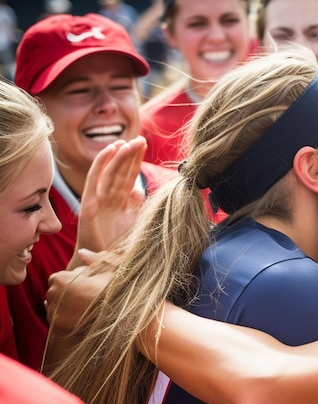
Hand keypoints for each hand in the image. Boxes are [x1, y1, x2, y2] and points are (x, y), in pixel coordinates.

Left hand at [45, 251, 115, 329]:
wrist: (116, 316)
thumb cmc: (113, 290)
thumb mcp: (110, 268)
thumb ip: (94, 258)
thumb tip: (81, 252)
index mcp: (61, 278)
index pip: (57, 278)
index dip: (71, 281)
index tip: (84, 284)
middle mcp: (52, 294)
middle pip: (55, 292)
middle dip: (66, 293)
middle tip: (85, 296)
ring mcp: (53, 310)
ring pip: (54, 305)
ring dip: (64, 305)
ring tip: (82, 307)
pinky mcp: (57, 325)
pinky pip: (56, 318)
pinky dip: (64, 317)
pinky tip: (77, 315)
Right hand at [76, 136, 146, 255]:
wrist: (102, 264)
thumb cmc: (117, 246)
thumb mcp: (132, 223)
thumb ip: (135, 206)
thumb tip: (138, 189)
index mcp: (120, 201)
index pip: (129, 175)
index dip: (136, 160)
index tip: (144, 144)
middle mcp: (109, 198)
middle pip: (121, 171)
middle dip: (130, 154)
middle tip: (141, 139)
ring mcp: (98, 201)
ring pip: (110, 172)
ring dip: (119, 155)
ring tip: (128, 142)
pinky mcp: (88, 206)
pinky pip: (94, 181)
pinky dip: (101, 164)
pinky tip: (109, 151)